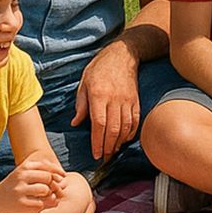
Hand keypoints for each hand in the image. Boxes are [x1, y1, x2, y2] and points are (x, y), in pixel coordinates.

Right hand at [0, 151, 65, 212]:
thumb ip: (41, 170)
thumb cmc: (15, 185)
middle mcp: (21, 177)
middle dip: (51, 183)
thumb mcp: (24, 172)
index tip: (63, 176)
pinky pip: (40, 203)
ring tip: (42, 196)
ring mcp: (20, 191)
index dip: (57, 172)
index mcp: (24, 167)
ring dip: (47, 194)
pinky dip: (41, 204)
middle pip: (48, 178)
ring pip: (45, 190)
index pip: (47, 166)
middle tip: (49, 188)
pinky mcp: (20, 204)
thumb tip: (63, 175)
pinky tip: (36, 203)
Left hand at [71, 40, 140, 159]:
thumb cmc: (99, 68)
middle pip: (113, 129)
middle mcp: (114, 99)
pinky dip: (131, 132)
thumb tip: (75, 123)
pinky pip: (135, 120)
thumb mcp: (84, 83)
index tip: (96, 154)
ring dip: (119, 142)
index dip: (97, 142)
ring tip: (113, 151)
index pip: (99, 124)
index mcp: (99, 95)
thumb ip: (81, 105)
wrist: (122, 55)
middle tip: (104, 157)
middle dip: (108, 147)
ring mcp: (127, 100)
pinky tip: (125, 139)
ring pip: (125, 127)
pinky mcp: (136, 100)